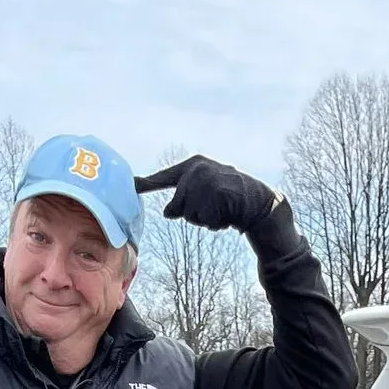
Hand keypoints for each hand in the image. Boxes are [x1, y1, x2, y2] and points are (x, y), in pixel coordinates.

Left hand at [138, 156, 284, 235]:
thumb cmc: (228, 199)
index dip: (147, 183)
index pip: (165, 178)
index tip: (131, 184)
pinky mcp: (216, 194)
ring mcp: (207, 180)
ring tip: (221, 211)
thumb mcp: (204, 194)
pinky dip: (216, 223)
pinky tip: (228, 214)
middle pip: (178, 206)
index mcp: (193, 165)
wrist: (258, 201)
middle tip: (213, 209)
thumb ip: (184, 200)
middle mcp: (197, 169)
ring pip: (191, 216)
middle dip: (192, 215)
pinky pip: (205, 220)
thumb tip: (168, 212)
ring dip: (205, 220)